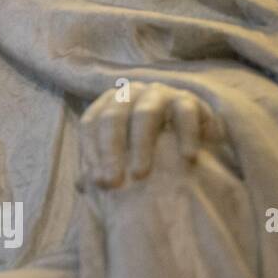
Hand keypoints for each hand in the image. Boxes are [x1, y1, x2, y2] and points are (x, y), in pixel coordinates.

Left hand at [80, 82, 224, 188]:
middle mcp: (130, 94)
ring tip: (139, 175)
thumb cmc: (151, 155)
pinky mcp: (188, 100)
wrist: (195, 147)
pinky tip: (187, 159)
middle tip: (113, 183)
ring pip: (145, 114)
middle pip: (113, 117)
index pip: (90, 123)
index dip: (90, 151)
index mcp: (108, 105)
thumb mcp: (125, 161)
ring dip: (140, 145)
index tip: (97, 182)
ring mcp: (159, 94)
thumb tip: (81, 184)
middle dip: (110, 151)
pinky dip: (186, 134)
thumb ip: (104, 168)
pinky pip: (185, 112)